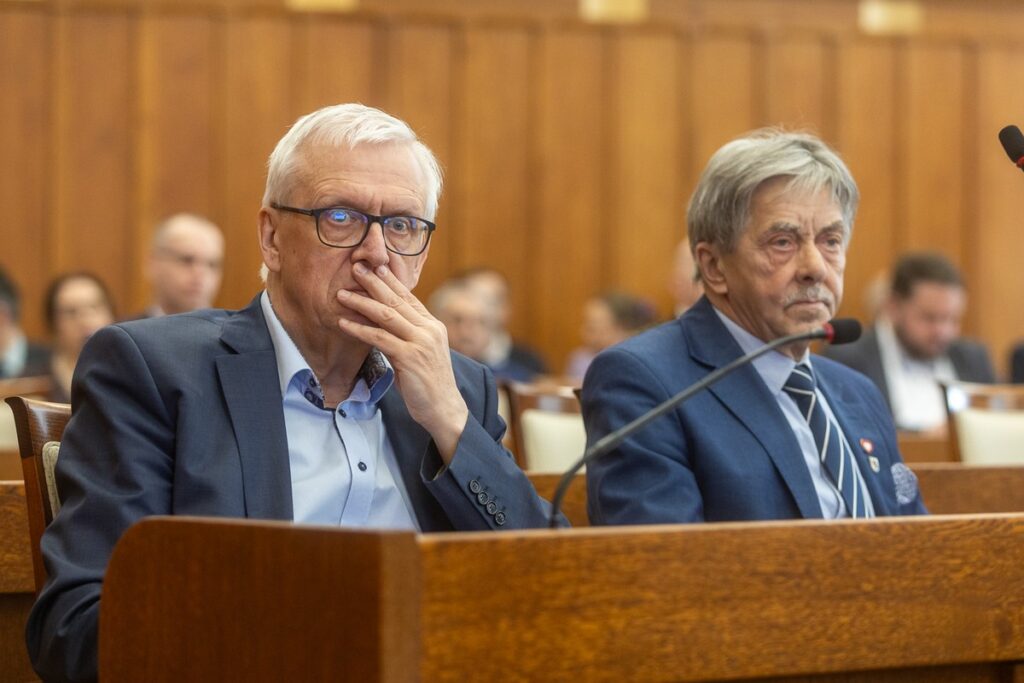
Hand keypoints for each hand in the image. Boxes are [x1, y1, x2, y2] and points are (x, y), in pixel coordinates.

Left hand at [337, 263, 468, 461]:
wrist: (444, 408)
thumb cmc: (429, 383)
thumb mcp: (422, 353)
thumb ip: (408, 335)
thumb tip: (384, 323)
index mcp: (433, 325)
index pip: (409, 297)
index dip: (390, 281)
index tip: (375, 267)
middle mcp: (429, 329)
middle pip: (397, 300)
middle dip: (374, 282)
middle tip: (356, 268)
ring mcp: (420, 342)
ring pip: (386, 315)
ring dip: (362, 303)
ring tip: (342, 294)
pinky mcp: (410, 357)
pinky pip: (379, 338)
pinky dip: (360, 329)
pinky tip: (344, 323)